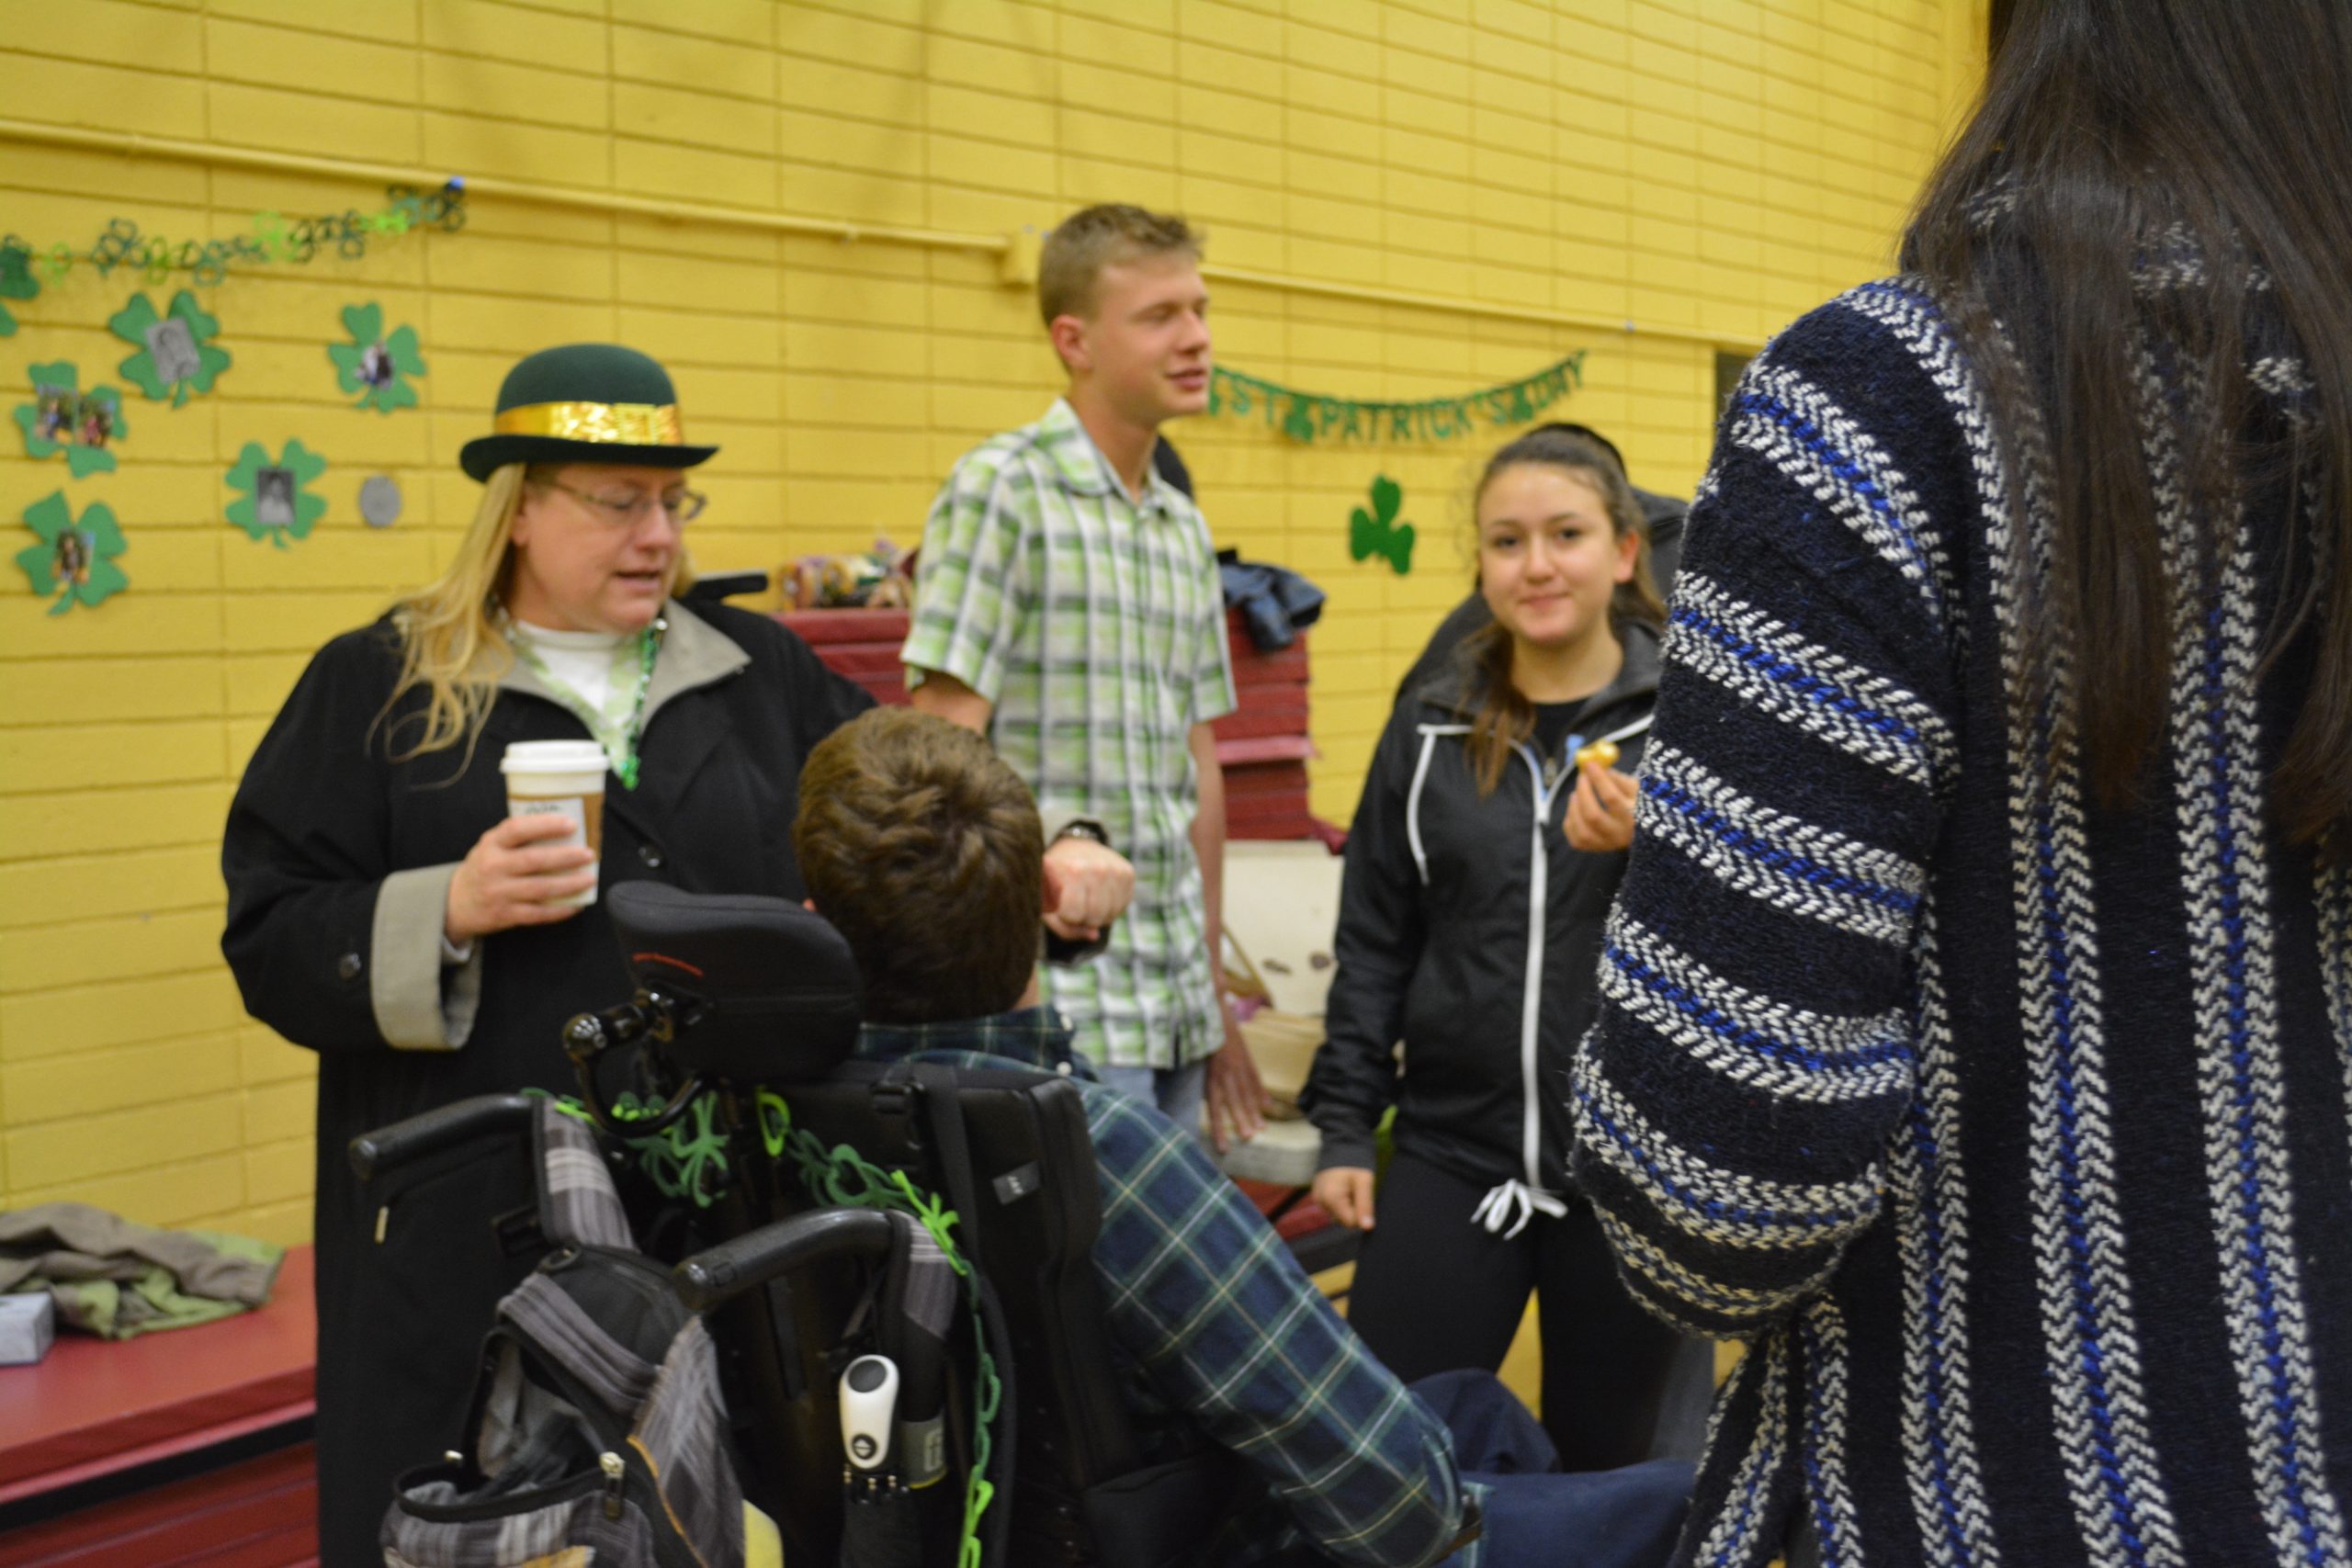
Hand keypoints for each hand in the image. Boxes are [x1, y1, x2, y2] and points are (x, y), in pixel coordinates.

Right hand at [445, 813, 597, 942]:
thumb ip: (517, 837)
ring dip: (569, 884)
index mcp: (491, 844)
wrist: (455, 903)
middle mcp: (493, 867)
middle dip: (566, 857)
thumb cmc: (484, 867)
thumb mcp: (491, 846)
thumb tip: (564, 829)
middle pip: (534, 860)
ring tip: (590, 879)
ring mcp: (498, 893)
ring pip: (540, 888)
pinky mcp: (504, 915)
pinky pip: (537, 913)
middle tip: (589, 855)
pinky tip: (576, 904)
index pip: (517, 829)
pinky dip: (559, 910)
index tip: (571, 824)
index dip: (545, 825)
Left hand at [1043, 835, 1133, 940]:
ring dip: (1099, 915)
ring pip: (1111, 914)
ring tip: (1088, 899)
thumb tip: (1094, 935)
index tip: (1062, 907)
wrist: (1075, 847)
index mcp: (1071, 870)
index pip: (1074, 914)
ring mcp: (1116, 869)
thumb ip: (1064, 926)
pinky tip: (1101, 895)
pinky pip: (1123, 905)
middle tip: (1076, 905)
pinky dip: (1112, 907)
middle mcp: (1097, 867)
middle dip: (1084, 918)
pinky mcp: (1128, 872)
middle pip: (1095, 916)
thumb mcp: (1047, 901)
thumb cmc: (1056, 879)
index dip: (1067, 917)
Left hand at [1203, 1019, 1267, 1152]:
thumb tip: (1195, 1100)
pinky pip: (1255, 1076)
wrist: (1212, 1008)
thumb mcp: (1193, 1057)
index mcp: (1211, 1075)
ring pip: (1247, 1091)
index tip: (1224, 1147)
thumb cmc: (1199, 1036)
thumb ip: (1197, 1077)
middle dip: (1242, 1121)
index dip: (1219, 1127)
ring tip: (1261, 1128)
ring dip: (1254, 1111)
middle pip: (1234, 1101)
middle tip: (1249, 1138)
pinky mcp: (1247, 1056)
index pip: (1214, 1107)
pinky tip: (1268, 1105)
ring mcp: (1239, 1064)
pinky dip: (1261, 1091)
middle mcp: (1226, 1072)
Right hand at [1311, 1165, 1376, 1230]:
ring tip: (1350, 1189)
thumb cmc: (1354, 1164)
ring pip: (1339, 1215)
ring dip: (1348, 1206)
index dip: (1360, 1213)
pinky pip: (1334, 1209)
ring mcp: (1318, 1201)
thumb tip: (1367, 1228)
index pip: (1351, 1222)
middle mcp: (1321, 1202)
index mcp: (1331, 1199)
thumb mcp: (1364, 1182)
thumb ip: (1365, 1205)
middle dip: (1354, 1209)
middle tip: (1356, 1191)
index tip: (1362, 1197)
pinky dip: (1341, 1203)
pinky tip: (1344, 1190)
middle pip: (1344, 1220)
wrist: (1341, 1148)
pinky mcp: (1318, 1199)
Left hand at [1563, 759, 1638, 852]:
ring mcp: (1607, 844)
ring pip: (1582, 830)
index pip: (1611, 798)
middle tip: (1581, 777)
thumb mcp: (1635, 789)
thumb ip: (1617, 778)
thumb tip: (1597, 765)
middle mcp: (1621, 834)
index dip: (1598, 779)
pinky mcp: (1595, 848)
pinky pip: (1576, 839)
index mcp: (1635, 817)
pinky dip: (1570, 821)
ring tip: (1576, 794)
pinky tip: (1575, 809)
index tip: (1590, 764)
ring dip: (1574, 808)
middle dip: (1583, 793)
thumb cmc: (1638, 804)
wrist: (1640, 830)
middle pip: (1593, 816)